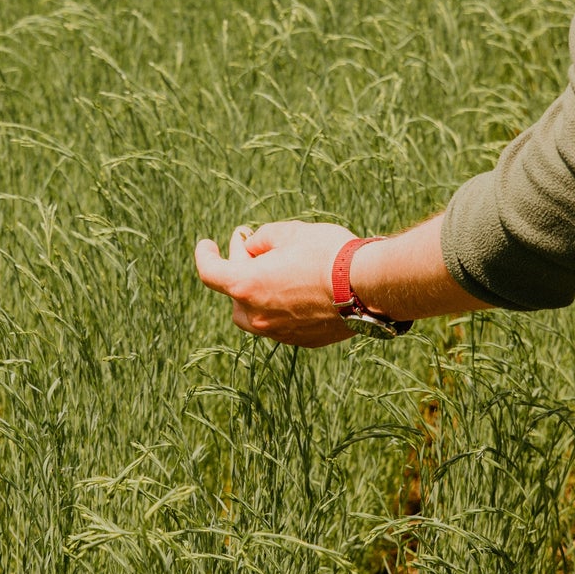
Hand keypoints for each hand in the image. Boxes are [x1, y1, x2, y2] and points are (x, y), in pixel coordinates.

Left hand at [194, 220, 358, 346]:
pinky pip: (279, 322)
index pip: (210, 272)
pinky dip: (279, 305)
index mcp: (247, 286)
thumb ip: (262, 238)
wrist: (369, 286)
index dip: (205, 255)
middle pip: (234, 293)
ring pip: (254, 313)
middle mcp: (257, 316)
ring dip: (256, 291)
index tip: (207, 244)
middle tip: (249, 244)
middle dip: (238, 266)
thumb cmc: (328, 253)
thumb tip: (251, 247)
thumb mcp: (290, 232)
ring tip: (271, 269)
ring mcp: (279, 332)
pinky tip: (294, 288)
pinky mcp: (301, 340)